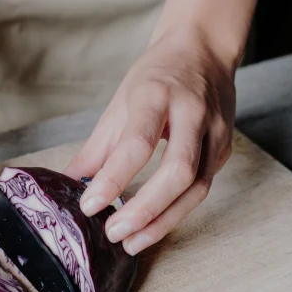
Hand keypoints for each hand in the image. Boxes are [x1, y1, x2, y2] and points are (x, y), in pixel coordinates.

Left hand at [63, 24, 234, 255]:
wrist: (203, 50)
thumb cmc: (157, 74)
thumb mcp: (120, 100)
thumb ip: (97, 146)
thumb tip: (67, 182)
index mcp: (157, 94)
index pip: (138, 143)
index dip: (114, 178)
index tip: (89, 205)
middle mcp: (192, 112)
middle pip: (177, 170)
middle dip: (145, 209)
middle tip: (114, 232)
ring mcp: (214, 131)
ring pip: (197, 187)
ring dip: (163, 221)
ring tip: (131, 241)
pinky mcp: (224, 149)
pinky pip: (202, 187)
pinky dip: (177, 211)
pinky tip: (154, 225)